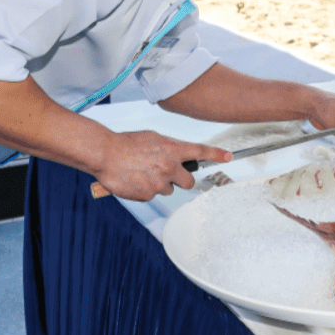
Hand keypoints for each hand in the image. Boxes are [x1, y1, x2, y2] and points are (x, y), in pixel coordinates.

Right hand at [93, 130, 231, 200]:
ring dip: (160, 184)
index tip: (229, 157)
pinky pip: (152, 195)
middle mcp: (170, 166)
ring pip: (168, 189)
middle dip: (181, 180)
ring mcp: (160, 183)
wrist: (106, 154)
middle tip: (168, 174)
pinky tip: (134, 179)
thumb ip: (168, 148)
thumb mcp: (153, 138)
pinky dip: (145, 190)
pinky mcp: (148, 195)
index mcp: (173, 149)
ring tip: (142, 173)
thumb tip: (176, 156)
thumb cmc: (127, 144)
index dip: (217, 155)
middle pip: (189, 182)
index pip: (201, 151)